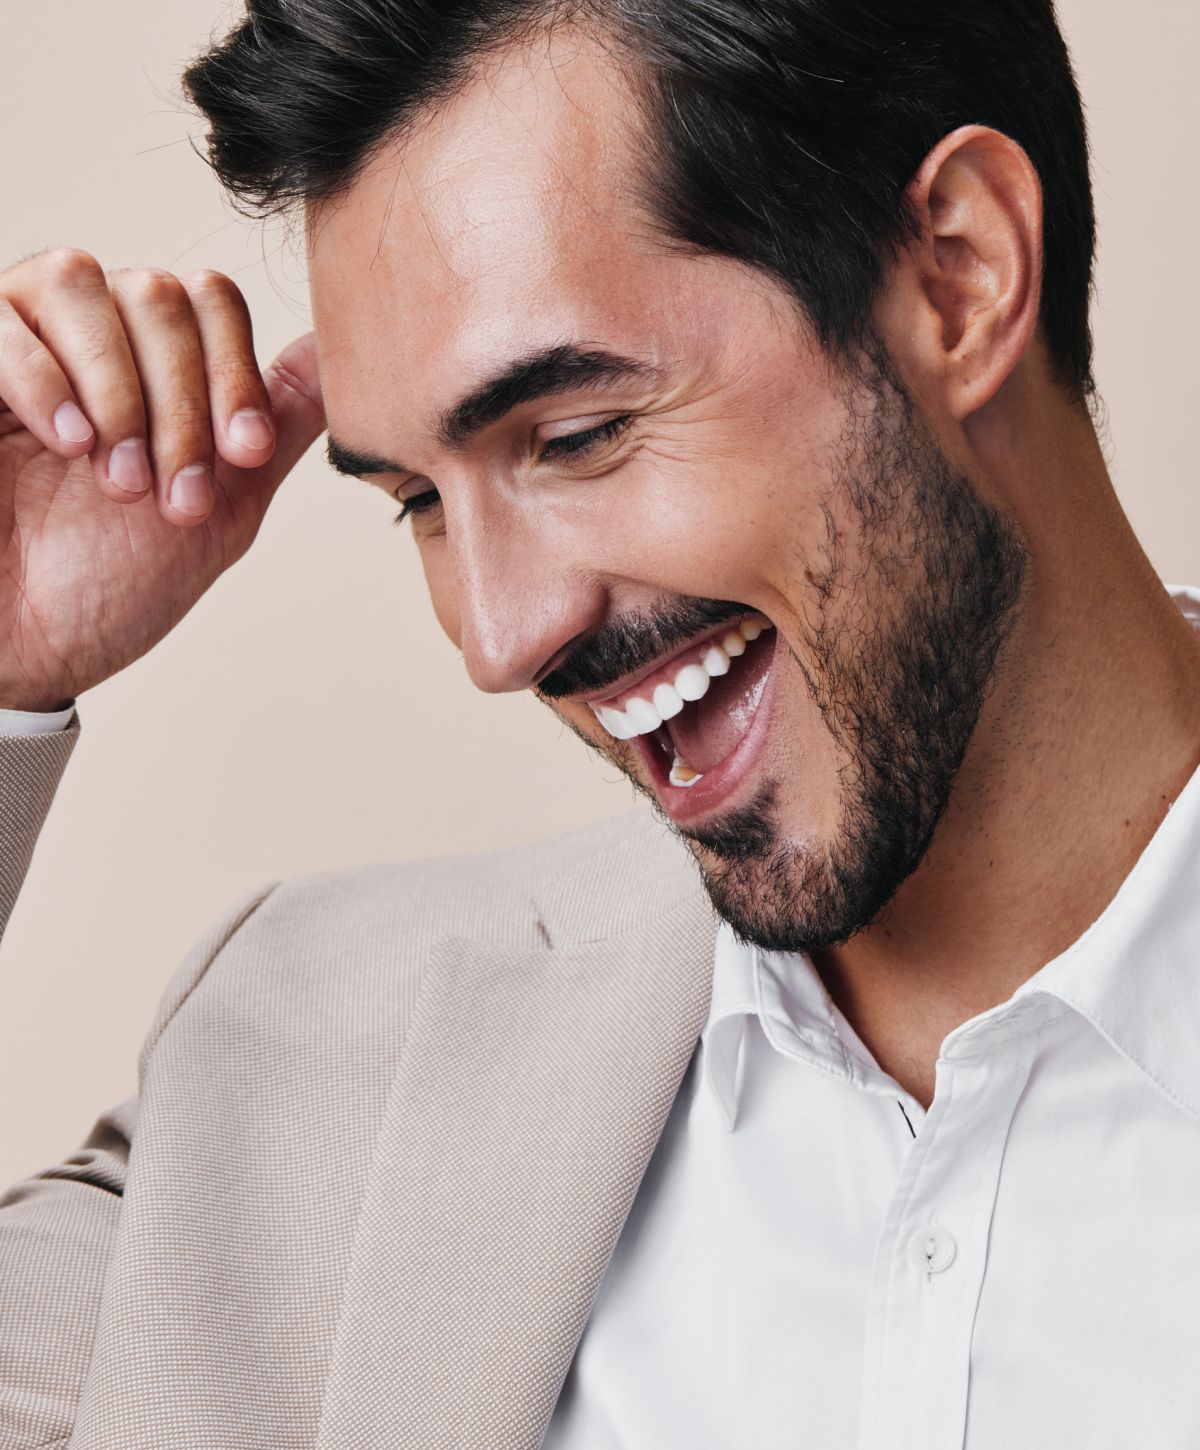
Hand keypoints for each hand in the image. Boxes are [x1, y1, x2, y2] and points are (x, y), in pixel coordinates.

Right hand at [0, 248, 325, 710]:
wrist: (21, 640)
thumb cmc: (111, 582)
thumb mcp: (224, 506)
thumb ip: (276, 424)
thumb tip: (338, 348)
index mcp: (157, 364)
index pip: (213, 303)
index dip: (236, 374)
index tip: (243, 454)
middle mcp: (91, 334)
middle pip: (162, 295)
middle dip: (182, 403)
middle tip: (174, 495)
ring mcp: (22, 338)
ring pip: (85, 285)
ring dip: (119, 392)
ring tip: (119, 482)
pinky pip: (6, 320)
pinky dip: (46, 381)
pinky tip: (68, 444)